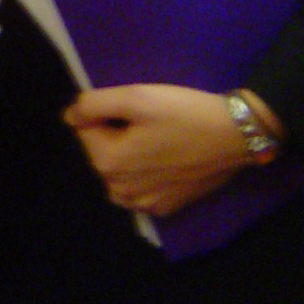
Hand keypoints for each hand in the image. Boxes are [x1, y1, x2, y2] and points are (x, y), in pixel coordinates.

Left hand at [63, 82, 272, 217]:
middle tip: (147, 120)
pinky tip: (165, 160)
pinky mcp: (166, 207)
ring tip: (155, 139)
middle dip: (113, 135)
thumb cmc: (184, 113)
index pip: (83, 130)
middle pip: (100, 154)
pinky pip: (140, 190)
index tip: (132, 108)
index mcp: (108, 162)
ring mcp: (144, 204)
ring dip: (126, 157)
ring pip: (118, 175)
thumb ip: (94, 104)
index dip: (104, 113)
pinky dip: (143, 176)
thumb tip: (69, 116)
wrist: (235, 137)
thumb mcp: (137, 96)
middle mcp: (120, 191)